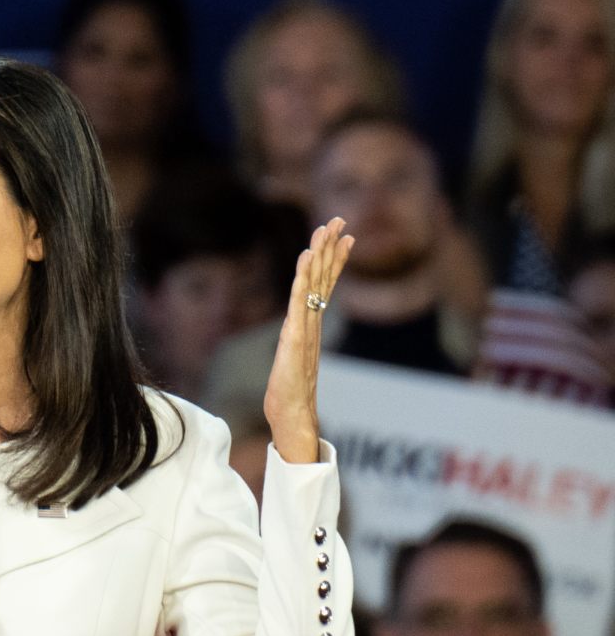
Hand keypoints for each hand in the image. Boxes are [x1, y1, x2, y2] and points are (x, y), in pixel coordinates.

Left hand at [264, 217, 353, 463]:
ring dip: (320, 254)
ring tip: (327, 228)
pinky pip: (300, 301)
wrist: (292, 417)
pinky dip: (304, 278)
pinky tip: (307, 258)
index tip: (345, 235)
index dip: (335, 259)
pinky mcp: (295, 337)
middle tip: (340, 219)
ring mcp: (306, 328)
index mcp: (311, 324)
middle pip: (324, 277)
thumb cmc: (290, 393)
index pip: (325, 284)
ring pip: (315, 284)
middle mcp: (312, 322)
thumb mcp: (293, 358)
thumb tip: (298, 331)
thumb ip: (298, 343)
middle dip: (332, 247)